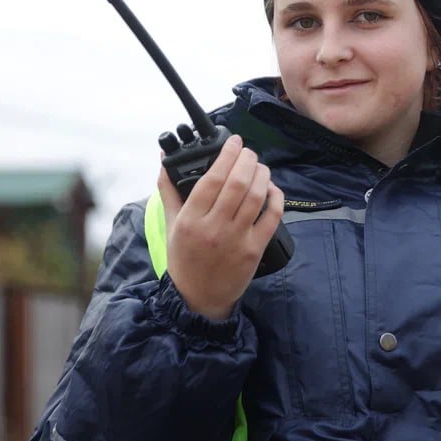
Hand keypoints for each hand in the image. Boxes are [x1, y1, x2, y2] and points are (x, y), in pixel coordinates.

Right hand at [158, 134, 284, 320]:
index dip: (227, 155)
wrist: (198, 298)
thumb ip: (169, 191)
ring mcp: (236, 239)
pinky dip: (275, 197)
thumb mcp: (170, 224)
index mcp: (190, 219)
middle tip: (249, 152)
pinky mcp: (254, 250)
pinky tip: (272, 188)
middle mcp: (213, 228)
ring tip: (260, 166)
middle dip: (247, 160)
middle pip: (237, 183)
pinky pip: (272, 217)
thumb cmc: (184, 259)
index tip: (234, 141)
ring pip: (256, 196)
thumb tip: (164, 161)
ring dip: (262, 174)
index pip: (211, 178)